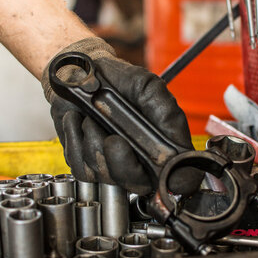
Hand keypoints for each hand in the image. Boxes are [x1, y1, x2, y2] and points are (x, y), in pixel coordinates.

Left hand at [42, 37, 199, 195]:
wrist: (78, 73)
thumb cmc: (116, 78)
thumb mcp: (147, 87)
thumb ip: (166, 113)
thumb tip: (181, 150)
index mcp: (163, 142)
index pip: (181, 177)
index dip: (177, 181)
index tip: (166, 174)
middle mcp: (141, 158)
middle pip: (139, 184)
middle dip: (122, 162)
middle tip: (113, 138)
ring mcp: (113, 164)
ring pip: (105, 174)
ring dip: (94, 141)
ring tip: (93, 117)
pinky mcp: (86, 164)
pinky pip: (81, 168)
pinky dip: (75, 140)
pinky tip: (78, 122)